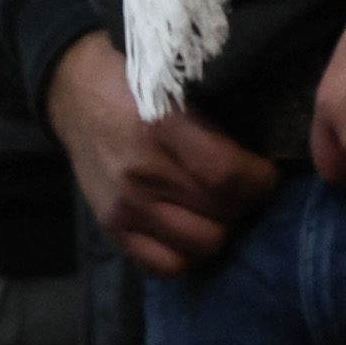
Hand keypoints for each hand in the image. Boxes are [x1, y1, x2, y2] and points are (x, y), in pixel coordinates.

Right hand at [46, 32, 278, 277]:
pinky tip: (191, 226)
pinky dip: (187, 252)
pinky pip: (165, 265)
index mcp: (161, 126)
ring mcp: (124, 205)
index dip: (261, 180)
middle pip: (222, 213)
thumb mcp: (175, 80)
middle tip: (244, 187)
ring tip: (218, 207)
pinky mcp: (111, 227)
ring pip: (201, 244)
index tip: (266, 171)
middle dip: (244, 203)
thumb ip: (215, 116)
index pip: (229, 175)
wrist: (73, 92)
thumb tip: (272, 144)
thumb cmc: (135, 79)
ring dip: (219, 228)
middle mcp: (140, 172)